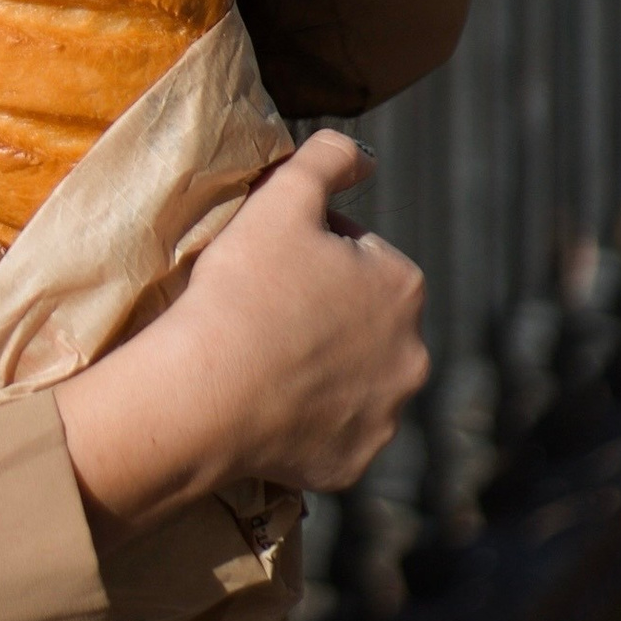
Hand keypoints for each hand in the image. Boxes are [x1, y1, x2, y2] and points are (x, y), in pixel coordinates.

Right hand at [54, 132, 427, 534]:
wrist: (207, 393)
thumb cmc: (244, 289)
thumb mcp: (282, 199)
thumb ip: (329, 158)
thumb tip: (366, 157)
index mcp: (404, 286)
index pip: (360, 253)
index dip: (310, 251)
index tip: (270, 261)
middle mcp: (413, 355)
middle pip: (363, 319)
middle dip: (326, 311)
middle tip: (265, 309)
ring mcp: (386, 417)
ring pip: (353, 377)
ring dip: (322, 365)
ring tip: (265, 356)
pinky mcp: (354, 463)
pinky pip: (333, 432)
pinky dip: (309, 420)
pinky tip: (270, 404)